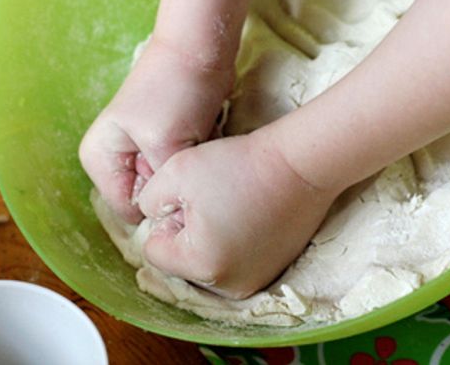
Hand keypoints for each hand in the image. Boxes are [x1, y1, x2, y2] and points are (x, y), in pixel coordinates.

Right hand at [79, 38, 233, 223]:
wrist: (200, 49)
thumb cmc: (176, 91)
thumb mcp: (165, 145)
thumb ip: (161, 188)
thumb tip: (168, 219)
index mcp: (99, 158)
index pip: (129, 210)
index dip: (158, 206)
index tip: (182, 185)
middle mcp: (114, 157)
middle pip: (148, 198)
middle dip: (174, 186)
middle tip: (194, 163)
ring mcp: (141, 149)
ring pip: (169, 184)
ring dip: (188, 172)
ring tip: (200, 146)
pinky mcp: (167, 141)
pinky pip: (181, 167)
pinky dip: (196, 160)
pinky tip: (206, 139)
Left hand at [136, 130, 335, 298]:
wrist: (301, 163)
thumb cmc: (239, 164)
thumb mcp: (175, 170)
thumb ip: (147, 201)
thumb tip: (152, 219)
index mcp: (201, 267)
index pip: (154, 250)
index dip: (167, 217)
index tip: (192, 194)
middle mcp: (229, 286)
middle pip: (182, 262)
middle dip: (187, 232)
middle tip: (212, 198)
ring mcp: (255, 281)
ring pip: (209, 262)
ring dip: (211, 239)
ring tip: (232, 204)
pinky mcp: (274, 271)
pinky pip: (237, 261)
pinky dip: (236, 242)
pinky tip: (249, 213)